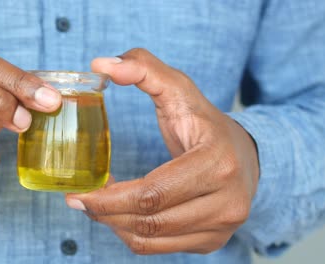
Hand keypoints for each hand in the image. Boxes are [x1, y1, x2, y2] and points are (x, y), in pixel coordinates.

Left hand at [65, 48, 258, 254]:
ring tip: (97, 206)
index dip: (109, 198)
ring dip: (115, 225)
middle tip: (79, 200)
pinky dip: (132, 236)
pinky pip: (160, 249)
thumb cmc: (204, 123)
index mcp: (217, 162)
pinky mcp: (213, 241)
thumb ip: (141, 68)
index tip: (79, 193)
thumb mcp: (177, 88)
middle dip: (106, 213)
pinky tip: (120, 216)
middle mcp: (227, 201)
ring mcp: (222, 226)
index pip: (153, 192)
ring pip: (152, 239)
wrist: (245, 155)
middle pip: (150, 220)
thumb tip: (101, 65)